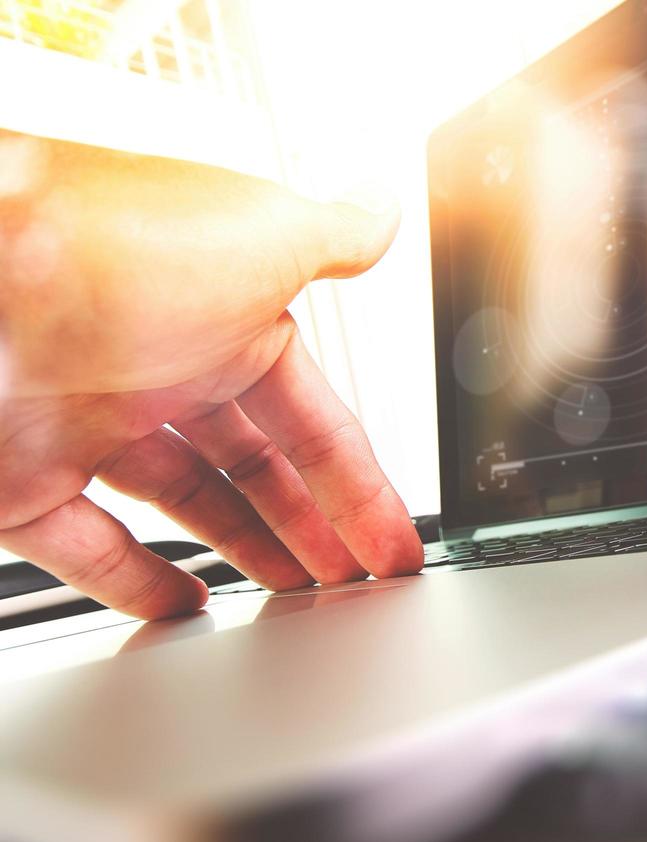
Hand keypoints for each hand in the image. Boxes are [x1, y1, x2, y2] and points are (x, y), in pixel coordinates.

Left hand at [0, 132, 422, 619]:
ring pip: (183, 505)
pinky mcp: (20, 480)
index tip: (393, 546)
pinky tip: (181, 606)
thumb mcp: (263, 231)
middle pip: (254, 469)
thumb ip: (336, 238)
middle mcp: (158, 373)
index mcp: (226, 326)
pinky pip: (87, 547)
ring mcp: (87, 428)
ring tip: (290, 595)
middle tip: (349, 581)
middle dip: (310, 526)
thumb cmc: (113, 242)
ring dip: (243, 549)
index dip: (361, 489)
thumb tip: (384, 213)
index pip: (316, 424)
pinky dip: (136, 583)